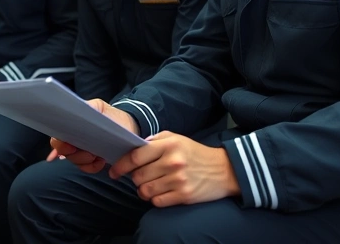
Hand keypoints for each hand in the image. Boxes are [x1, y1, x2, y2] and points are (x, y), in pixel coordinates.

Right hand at [50, 99, 139, 172]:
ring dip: (86, 161)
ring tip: (98, 156)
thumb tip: (77, 112)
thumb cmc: (112, 115)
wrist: (128, 126)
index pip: (57, 137)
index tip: (71, 146)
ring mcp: (81, 150)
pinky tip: (101, 161)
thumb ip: (88, 109)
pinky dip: (92, 166)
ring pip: (74, 161)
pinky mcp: (91, 160)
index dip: (60, 144)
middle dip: (76, 155)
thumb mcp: (99, 108)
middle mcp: (73, 138)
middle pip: (64, 152)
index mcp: (72, 125)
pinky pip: (86, 168)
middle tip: (91, 153)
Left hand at [109, 131, 240, 206]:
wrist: (225, 170)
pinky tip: (161, 192)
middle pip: (138, 176)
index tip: (115, 171)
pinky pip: (157, 202)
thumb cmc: (195, 153)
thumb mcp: (177, 138)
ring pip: (145, 191)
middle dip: (134, 178)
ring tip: (150, 185)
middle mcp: (173, 162)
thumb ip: (155, 140)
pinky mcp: (184, 195)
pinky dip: (155, 199)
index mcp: (169, 145)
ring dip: (143, 190)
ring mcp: (179, 180)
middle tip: (140, 177)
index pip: (136, 156)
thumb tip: (134, 147)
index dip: (121, 165)